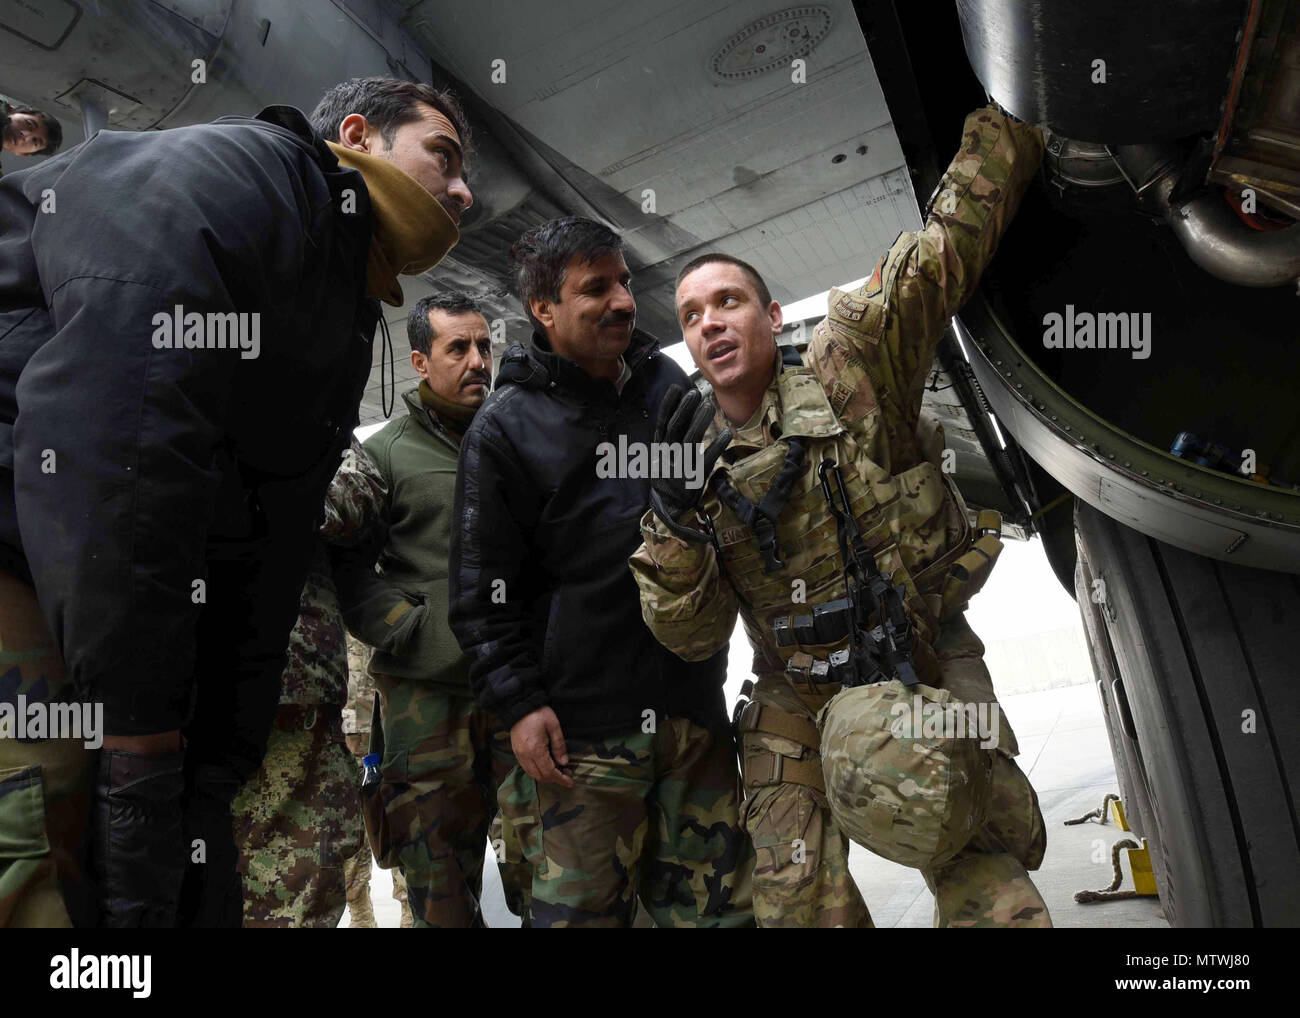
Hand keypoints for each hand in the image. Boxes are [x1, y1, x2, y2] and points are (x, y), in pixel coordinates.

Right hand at [510, 706, 573, 787]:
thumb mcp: (554, 726)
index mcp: (535, 750)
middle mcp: (525, 756)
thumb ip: (559, 746)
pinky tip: (546, 766)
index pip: (549, 772)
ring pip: (532, 774)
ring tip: (558, 771)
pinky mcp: (516, 752)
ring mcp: (519, 755)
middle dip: (554, 779)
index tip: (570, 782)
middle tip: (567, 775)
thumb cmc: (539, 714)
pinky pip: (527, 768)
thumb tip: (564, 762)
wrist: (519, 706)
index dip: (560, 779)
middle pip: (540, 776)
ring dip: (546, 776)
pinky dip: (537, 771)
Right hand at [649, 384, 731, 541]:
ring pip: (690, 440)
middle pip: (676, 427)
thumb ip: (671, 437)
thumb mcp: (663, 456)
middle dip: (685, 409)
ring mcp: (680, 465)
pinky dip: (717, 445)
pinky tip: (726, 433)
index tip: (676, 388)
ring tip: (709, 406)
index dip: (668, 405)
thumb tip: (683, 412)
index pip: (662, 422)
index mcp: (659, 448)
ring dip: (700, 421)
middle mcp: (668, 454)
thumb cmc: (668, 476)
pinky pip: (707, 458)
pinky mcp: (694, 476)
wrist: (668, 506)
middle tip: (695, 393)